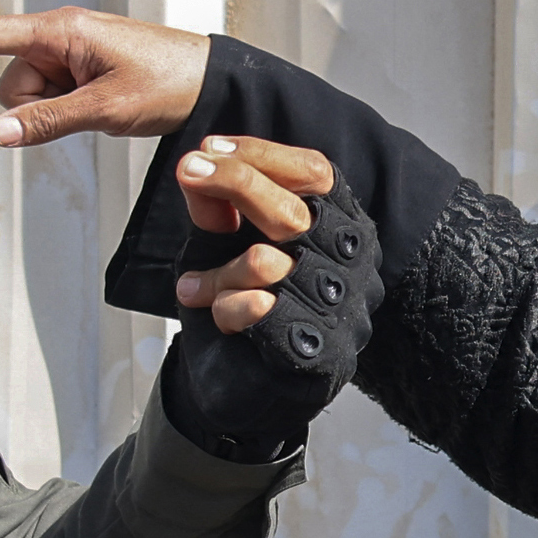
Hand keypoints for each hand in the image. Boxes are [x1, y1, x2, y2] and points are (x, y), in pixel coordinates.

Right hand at [0, 8, 211, 147]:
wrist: (210, 82)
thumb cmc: (166, 82)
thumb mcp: (107, 107)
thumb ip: (48, 121)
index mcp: (59, 30)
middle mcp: (56, 37)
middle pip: (10, 85)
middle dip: (35, 108)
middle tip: (91, 107)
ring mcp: (66, 55)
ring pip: (27, 100)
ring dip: (53, 112)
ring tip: (104, 104)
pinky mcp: (77, 72)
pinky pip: (47, 102)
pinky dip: (65, 112)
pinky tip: (103, 106)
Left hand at [168, 136, 342, 331]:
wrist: (240, 388)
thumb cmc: (241, 310)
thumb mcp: (221, 247)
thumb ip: (217, 209)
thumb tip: (200, 163)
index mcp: (338, 225)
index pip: (315, 174)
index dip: (261, 155)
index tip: (208, 149)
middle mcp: (349, 262)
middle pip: (294, 209)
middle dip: (235, 184)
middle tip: (188, 170)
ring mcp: (339, 307)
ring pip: (266, 263)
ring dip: (218, 275)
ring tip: (197, 287)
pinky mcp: (319, 349)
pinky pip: (259, 310)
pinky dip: (226, 311)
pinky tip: (221, 319)